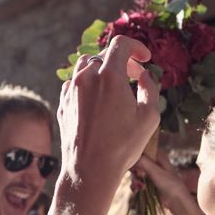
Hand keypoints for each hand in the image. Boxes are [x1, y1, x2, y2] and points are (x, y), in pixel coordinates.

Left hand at [56, 35, 159, 190]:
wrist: (89, 170)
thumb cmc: (122, 146)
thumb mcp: (149, 117)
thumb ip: (151, 89)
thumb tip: (145, 75)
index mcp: (109, 76)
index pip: (121, 44)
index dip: (137, 47)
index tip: (145, 59)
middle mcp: (86, 78)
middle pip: (103, 55)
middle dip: (122, 62)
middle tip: (135, 77)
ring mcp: (71, 91)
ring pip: (85, 66)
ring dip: (101, 70)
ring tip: (114, 85)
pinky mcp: (63, 104)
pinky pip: (73, 84)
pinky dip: (87, 84)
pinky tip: (97, 100)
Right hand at [135, 154, 195, 211]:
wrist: (177, 201)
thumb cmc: (170, 184)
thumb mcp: (155, 171)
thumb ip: (143, 162)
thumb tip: (131, 157)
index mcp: (158, 156)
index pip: (143, 150)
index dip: (136, 156)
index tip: (135, 164)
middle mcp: (154, 163)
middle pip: (137, 162)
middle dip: (134, 171)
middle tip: (138, 176)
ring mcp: (151, 173)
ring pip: (136, 172)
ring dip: (135, 180)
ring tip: (140, 187)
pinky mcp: (149, 183)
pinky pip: (138, 181)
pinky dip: (136, 186)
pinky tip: (138, 191)